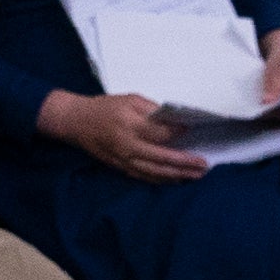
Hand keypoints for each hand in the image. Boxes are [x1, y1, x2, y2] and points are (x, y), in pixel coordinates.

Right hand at [41, 88, 205, 182]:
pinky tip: (176, 179)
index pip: (161, 134)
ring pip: (155, 172)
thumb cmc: (104, 107)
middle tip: (203, 165)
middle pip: (162, 158)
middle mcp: (127, 145)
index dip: (179, 133)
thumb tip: (174, 122)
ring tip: (195, 175)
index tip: (194, 130)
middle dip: (185, 163)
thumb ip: (152, 110)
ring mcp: (124, 160)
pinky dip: (162, 180)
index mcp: (130, 124)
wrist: (76, 122)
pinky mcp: (120, 167)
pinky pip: (144, 177)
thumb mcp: (129, 99)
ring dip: (177, 175)